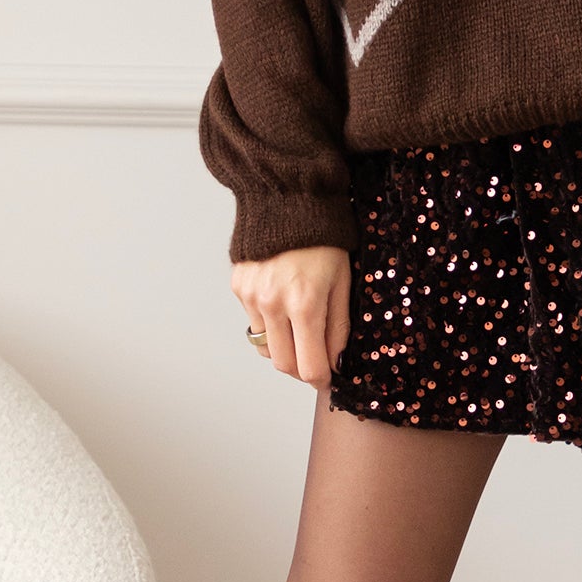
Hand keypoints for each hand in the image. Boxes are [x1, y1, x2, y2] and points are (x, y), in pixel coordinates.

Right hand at [233, 246, 350, 387]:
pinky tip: (282, 302)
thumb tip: (334, 363)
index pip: (309, 366)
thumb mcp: (343, 282)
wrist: (288, 201)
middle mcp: (273, 303)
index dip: (321, 379)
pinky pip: (254, 322)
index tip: (327, 378)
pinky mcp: (239, 288)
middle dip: (300, 369)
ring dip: (283, 347)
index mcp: (305, 304)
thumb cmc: (324, 240)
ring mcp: (252, 296)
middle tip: (315, 360)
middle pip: (283, 364)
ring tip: (299, 328)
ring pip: (265, 346)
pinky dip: (269, 323)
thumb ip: (338, 327)